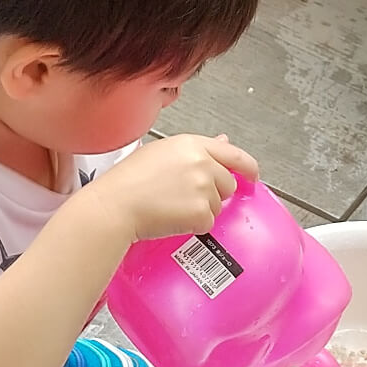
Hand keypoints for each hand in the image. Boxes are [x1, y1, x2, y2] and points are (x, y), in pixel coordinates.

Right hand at [86, 134, 258, 241]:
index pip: (233, 153)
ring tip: (171, 206)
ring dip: (201, 210)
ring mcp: (204, 187)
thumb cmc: (127, 181)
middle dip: (214, 193)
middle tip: (183, 198)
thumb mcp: (159, 152)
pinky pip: (207, 223)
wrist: (114, 206)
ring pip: (217, 205)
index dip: (247, 167)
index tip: (252, 176)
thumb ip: (195, 149)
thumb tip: (223, 140)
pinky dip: (193, 226)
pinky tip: (171, 218)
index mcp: (191, 144)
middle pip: (227, 183)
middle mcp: (202, 163)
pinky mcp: (201, 212)